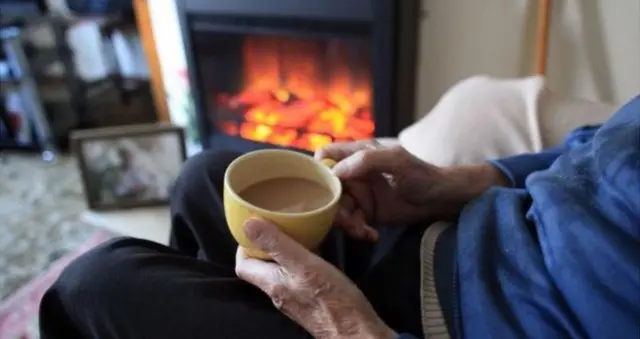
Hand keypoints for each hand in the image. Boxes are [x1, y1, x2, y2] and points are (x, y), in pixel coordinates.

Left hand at [235, 218, 395, 338]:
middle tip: (278, 223)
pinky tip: (315, 250)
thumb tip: (247, 224)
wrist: (355, 331)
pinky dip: (301, 260)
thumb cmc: (331, 298)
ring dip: (284, 251)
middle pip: (261, 266)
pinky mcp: (310, 300)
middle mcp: (278, 293)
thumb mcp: (303, 264)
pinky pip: (297, 276)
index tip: (256, 225)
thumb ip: (276, 245)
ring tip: (296, 231)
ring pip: (280, 270)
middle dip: (265, 244)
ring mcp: (294, 298)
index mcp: (271, 283)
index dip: (244, 245)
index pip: (243, 265)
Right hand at [316, 140, 507, 239]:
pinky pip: (351, 224)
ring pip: (337, 210)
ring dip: (346, 223)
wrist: (442, 200)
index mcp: (356, 154)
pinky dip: (358, 231)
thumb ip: (366, 161)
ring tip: (362, 230)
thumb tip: (335, 172)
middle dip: (333, 206)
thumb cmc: (422, 174)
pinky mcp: (366, 213)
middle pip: (327, 189)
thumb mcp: (396, 161)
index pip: (325, 156)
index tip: (322, 188)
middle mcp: (353, 174)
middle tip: (347, 219)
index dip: (318, 171)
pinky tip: (372, 235)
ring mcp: (359, 195)